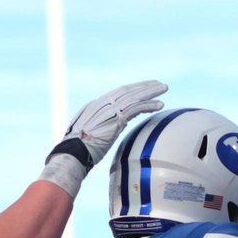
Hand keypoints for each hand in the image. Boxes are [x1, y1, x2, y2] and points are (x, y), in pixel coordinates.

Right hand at [38, 79, 167, 197]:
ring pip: (134, 96)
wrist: (74, 152)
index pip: (119, 94)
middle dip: (144, 86)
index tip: (144, 88)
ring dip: (151, 92)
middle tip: (159, 84)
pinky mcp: (116, 117)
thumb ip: (105, 124)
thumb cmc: (80, 149)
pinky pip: (136, 108)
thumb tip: (118, 124)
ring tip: (164, 89)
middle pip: (128, 90)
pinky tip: (160, 105)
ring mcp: (109, 109)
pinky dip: (149, 105)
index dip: (133, 90)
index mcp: (96, 105)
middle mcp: (103, 103)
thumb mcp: (92, 131)